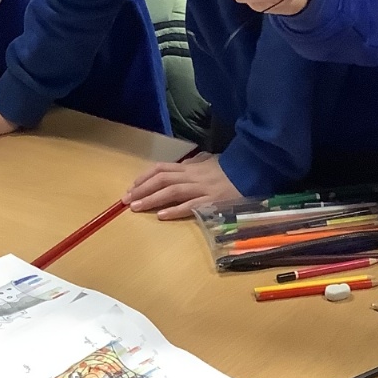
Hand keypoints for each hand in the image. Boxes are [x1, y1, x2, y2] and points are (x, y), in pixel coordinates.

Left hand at [124, 150, 243, 220]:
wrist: (252, 174)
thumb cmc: (231, 170)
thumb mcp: (211, 162)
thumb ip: (196, 164)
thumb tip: (183, 165)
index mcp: (191, 167)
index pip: (162, 169)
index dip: (145, 177)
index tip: (131, 186)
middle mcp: (192, 176)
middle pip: (162, 180)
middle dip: (141, 190)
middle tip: (125, 200)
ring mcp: (201, 189)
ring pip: (172, 192)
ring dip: (152, 199)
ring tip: (136, 207)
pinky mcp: (211, 202)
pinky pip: (190, 206)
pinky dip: (174, 210)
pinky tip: (161, 216)